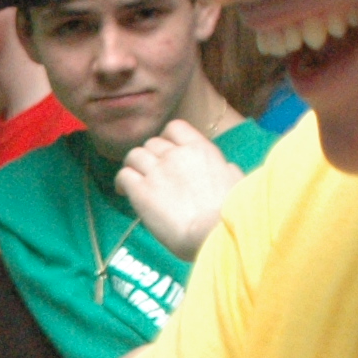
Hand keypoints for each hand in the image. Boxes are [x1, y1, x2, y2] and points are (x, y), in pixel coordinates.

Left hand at [113, 120, 245, 260]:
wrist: (214, 230)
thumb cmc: (232, 211)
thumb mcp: (236, 181)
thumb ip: (225, 170)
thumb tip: (225, 168)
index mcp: (201, 149)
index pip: (175, 127)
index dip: (166, 138)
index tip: (166, 151)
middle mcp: (176, 154)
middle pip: (152, 143)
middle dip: (150, 155)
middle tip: (150, 172)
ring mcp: (157, 171)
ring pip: (134, 155)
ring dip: (133, 166)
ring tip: (134, 180)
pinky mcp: (141, 190)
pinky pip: (123, 175)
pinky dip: (122, 182)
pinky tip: (124, 192)